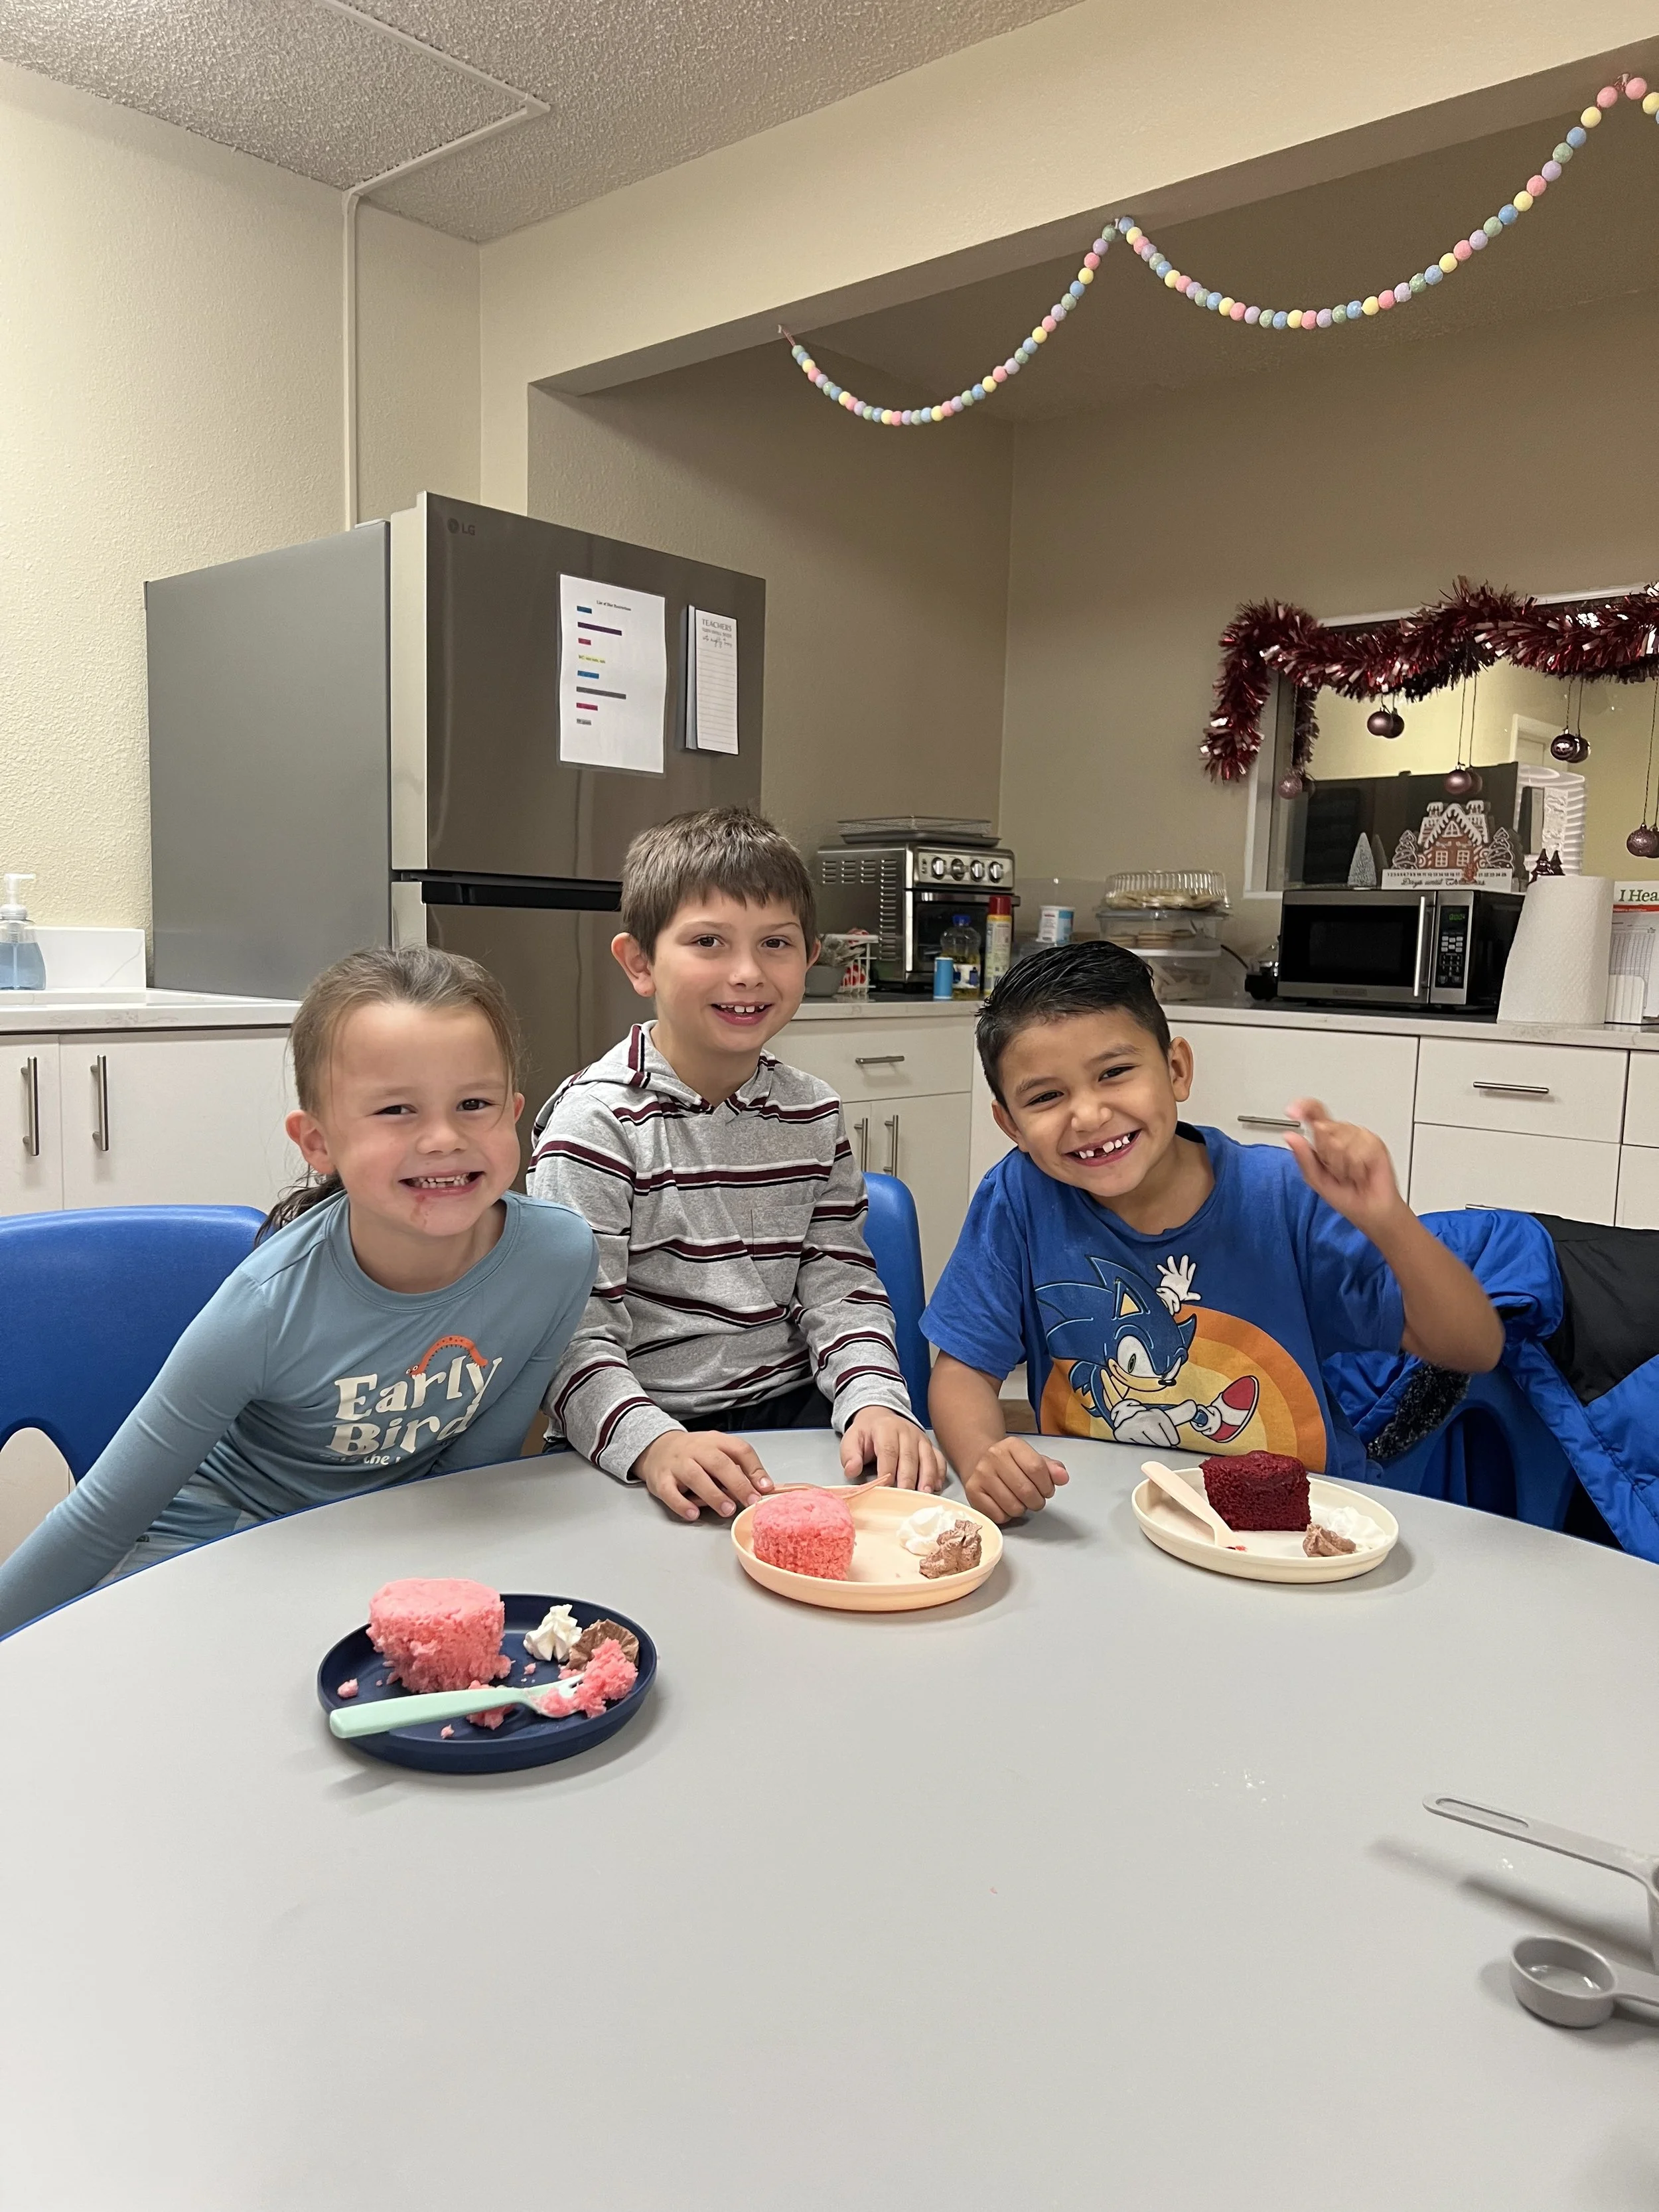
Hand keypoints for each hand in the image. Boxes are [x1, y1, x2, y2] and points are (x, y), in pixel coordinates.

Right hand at [633, 1430, 772, 1521]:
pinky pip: (670, 1492)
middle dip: (737, 1483)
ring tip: (727, 1510)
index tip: (765, 1488)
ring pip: (695, 1476)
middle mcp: (696, 1450)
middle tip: (750, 1502)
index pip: (739, 1449)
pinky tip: (694, 1513)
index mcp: (715, 1441)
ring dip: (713, 1494)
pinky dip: (682, 1504)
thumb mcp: (718, 1452)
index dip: (754, 1469)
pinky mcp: (661, 1479)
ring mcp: (677, 1464)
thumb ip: (739, 1468)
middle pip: (718, 1463)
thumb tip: (764, 1488)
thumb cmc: (694, 1454)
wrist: (657, 1448)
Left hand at [840, 1408, 945, 1490]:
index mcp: (885, 1429)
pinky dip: (939, 1473)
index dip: (887, 1471)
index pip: (888, 1451)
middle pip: (909, 1457)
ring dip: (927, 1477)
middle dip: (908, 1479)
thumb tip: (852, 1470)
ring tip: (924, 1494)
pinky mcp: (929, 1445)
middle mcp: (906, 1431)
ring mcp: (920, 1438)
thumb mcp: (851, 1440)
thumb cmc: (867, 1434)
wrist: (880, 1417)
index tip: (885, 1489)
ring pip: (927, 1458)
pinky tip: (936, 1486)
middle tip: (905, 1497)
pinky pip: (938, 1458)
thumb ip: (850, 1455)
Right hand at [963, 1437, 1069, 1523]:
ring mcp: (981, 1474)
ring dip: (1022, 1509)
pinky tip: (1005, 1505)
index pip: (1037, 1468)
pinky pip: (998, 1515)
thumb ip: (1051, 1469)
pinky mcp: (972, 1491)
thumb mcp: (1033, 1459)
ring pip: (1013, 1506)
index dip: (1047, 1486)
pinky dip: (1006, 1516)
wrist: (979, 1461)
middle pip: (1026, 1490)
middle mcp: (994, 1456)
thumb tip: (1063, 1477)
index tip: (1047, 1490)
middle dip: (1037, 1501)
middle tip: (1035, 1499)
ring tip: (1019, 1501)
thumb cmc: (1011, 1464)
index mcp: (1012, 1445)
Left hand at [1283, 1097, 1406, 1239]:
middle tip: (1337, 1171)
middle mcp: (1344, 1134)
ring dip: (1342, 1166)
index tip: (1292, 1111)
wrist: (1370, 1210)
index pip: (1315, 1113)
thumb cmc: (1346, 1195)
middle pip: (1324, 1128)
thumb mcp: (1316, 1179)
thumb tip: (1290, 1136)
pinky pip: (1358, 1151)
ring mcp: (1360, 1137)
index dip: (1304, 1108)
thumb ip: (1303, 1157)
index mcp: (1327, 1138)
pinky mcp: (1375, 1144)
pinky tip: (1361, 1174)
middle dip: (1326, 1156)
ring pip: (1340, 1141)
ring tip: (1350, 1174)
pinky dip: (1356, 1169)